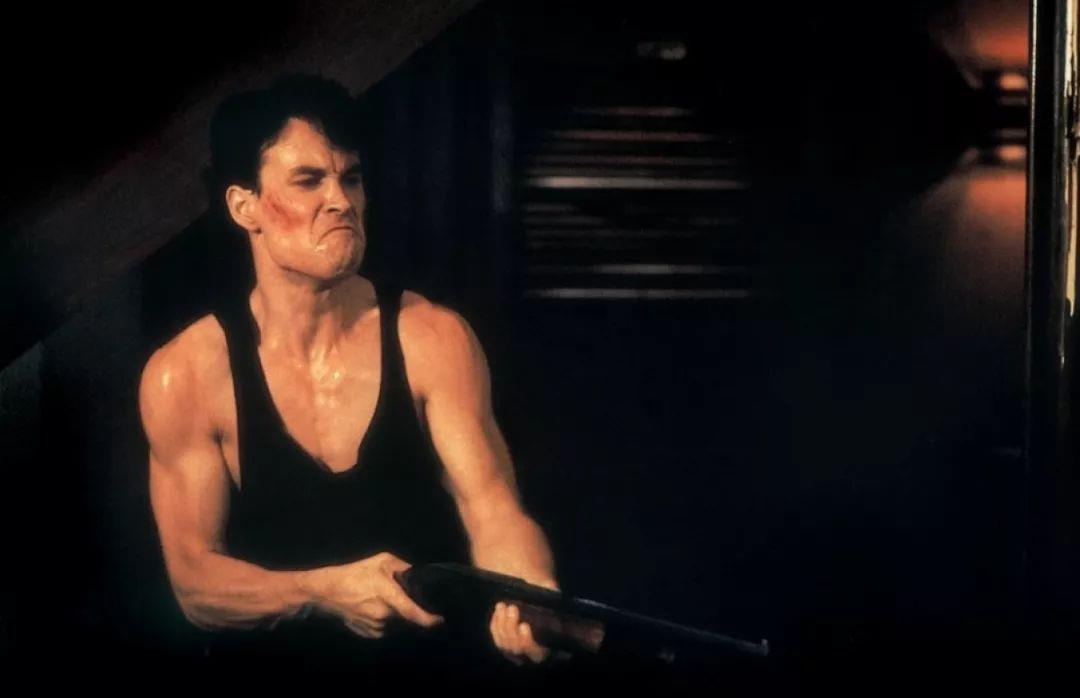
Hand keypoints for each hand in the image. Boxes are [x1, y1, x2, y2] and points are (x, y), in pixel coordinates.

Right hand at [308, 552, 442, 638]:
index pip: (412, 612)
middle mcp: (383, 614)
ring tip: (385, 600)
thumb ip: (402, 567)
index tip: (440, 620)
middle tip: (406, 597)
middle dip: (411, 609)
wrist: (325, 592)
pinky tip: (375, 608)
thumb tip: (417, 574)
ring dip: (398, 614)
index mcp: (387, 594)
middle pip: (407, 617)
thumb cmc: (354, 573)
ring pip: (397, 623)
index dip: (429, 619)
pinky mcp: (368, 633)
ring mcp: (375, 626)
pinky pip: (386, 628)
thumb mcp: (380, 560)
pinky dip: (387, 620)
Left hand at [489, 578, 558, 664]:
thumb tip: (548, 593)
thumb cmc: (546, 593)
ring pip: (503, 643)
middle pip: (516, 648)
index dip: (527, 641)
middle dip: (511, 628)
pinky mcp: (503, 641)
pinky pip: (496, 635)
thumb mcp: (552, 593)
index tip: (524, 625)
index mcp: (547, 646)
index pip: (536, 652)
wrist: (534, 592)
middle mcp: (529, 652)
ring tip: (503, 606)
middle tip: (512, 608)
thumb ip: (552, 595)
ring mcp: (514, 648)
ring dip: (502, 624)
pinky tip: (499, 610)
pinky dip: (496, 623)